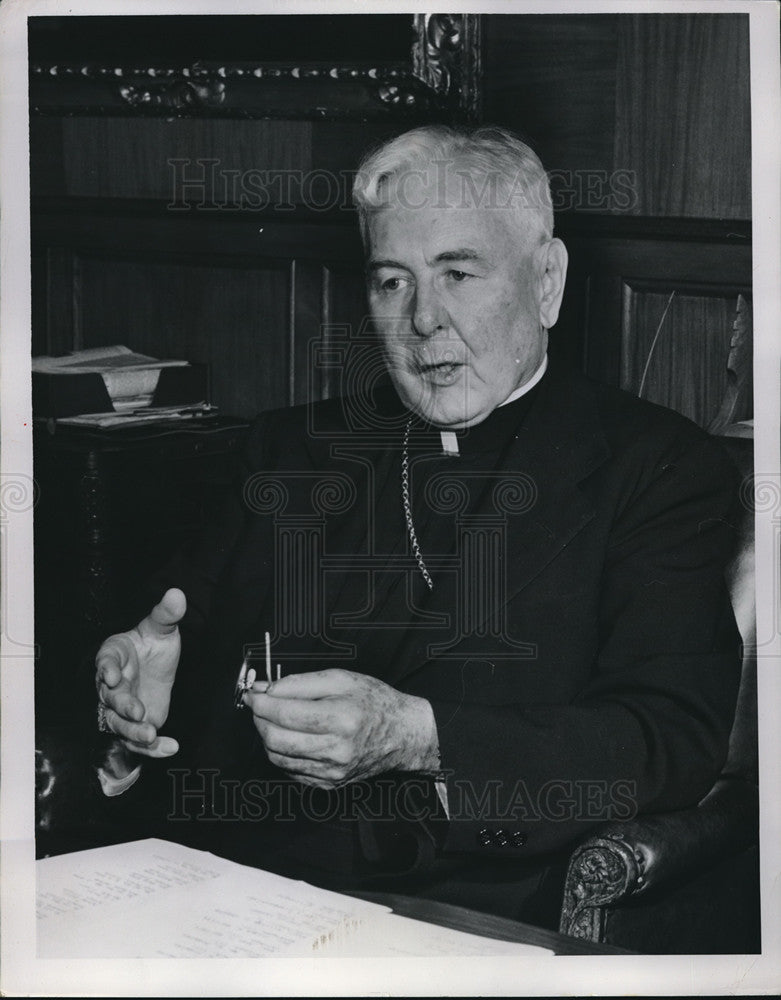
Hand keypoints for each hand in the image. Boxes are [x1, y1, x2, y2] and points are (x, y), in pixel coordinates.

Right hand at [95, 588, 184, 757]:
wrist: (159, 663)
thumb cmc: (152, 644)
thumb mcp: (162, 627)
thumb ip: (167, 614)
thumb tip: (177, 594)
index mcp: (113, 655)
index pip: (105, 661)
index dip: (106, 669)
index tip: (112, 675)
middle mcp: (112, 685)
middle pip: (110, 699)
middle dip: (122, 707)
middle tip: (137, 711)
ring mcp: (122, 707)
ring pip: (120, 724)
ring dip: (133, 732)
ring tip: (151, 735)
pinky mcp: (137, 724)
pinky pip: (139, 741)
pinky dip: (153, 748)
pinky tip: (170, 748)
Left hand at [243, 668, 439, 787]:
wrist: (402, 734)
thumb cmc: (374, 702)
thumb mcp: (341, 678)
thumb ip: (299, 682)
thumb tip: (266, 689)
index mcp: (341, 719)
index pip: (285, 713)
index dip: (261, 703)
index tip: (252, 693)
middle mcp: (336, 750)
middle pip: (275, 739)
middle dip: (259, 720)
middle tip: (259, 705)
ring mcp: (332, 771)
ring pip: (278, 757)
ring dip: (267, 736)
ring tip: (274, 718)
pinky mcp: (329, 783)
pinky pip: (290, 770)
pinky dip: (281, 752)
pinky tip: (290, 736)